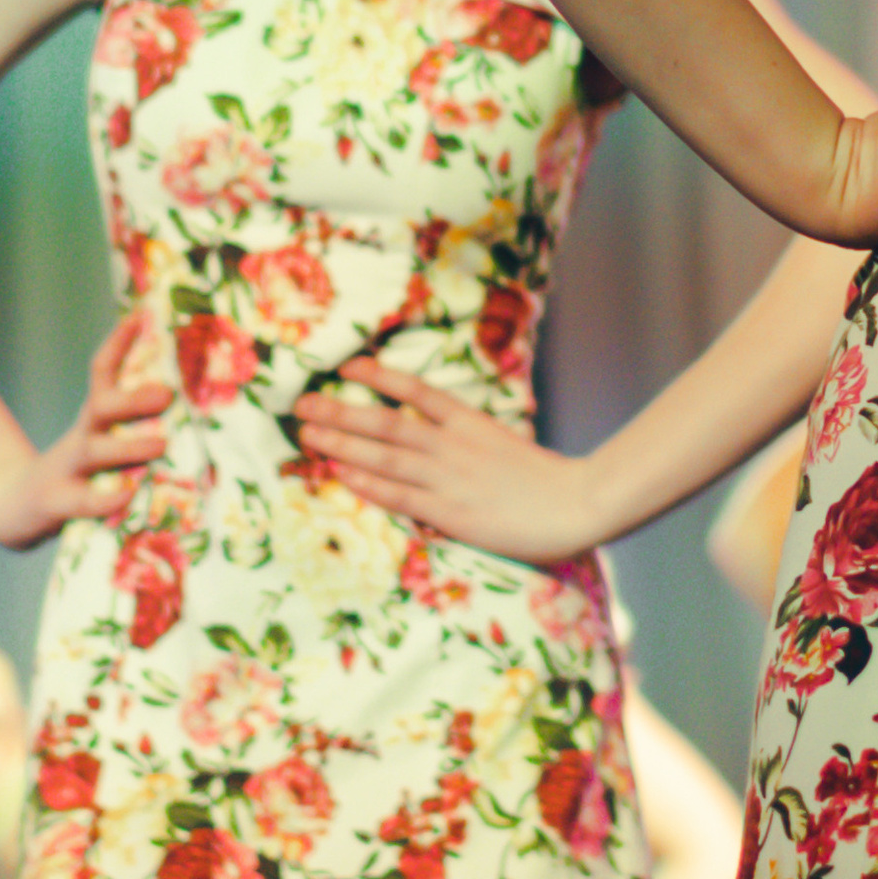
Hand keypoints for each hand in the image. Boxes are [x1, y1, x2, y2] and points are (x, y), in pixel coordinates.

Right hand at [0, 322, 170, 546]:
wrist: (15, 510)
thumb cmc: (78, 474)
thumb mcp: (100, 443)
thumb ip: (133, 426)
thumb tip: (183, 397)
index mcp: (92, 420)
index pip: (101, 371)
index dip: (118, 343)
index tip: (141, 316)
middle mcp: (80, 438)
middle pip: (101, 408)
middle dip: (133, 399)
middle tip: (167, 394)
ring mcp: (66, 470)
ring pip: (95, 452)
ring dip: (128, 447)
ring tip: (161, 445)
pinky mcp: (57, 503)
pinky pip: (84, 501)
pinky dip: (106, 500)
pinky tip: (128, 496)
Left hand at [295, 361, 598, 560]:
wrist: (576, 504)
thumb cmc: (548, 480)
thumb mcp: (507, 447)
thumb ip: (473, 442)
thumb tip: (444, 437)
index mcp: (470, 422)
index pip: (416, 390)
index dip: (378, 376)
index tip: (347, 366)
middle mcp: (452, 444)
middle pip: (385, 422)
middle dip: (340, 412)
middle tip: (302, 403)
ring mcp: (447, 477)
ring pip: (383, 455)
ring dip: (341, 444)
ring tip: (308, 433)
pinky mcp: (449, 512)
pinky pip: (399, 495)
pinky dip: (368, 483)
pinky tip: (340, 474)